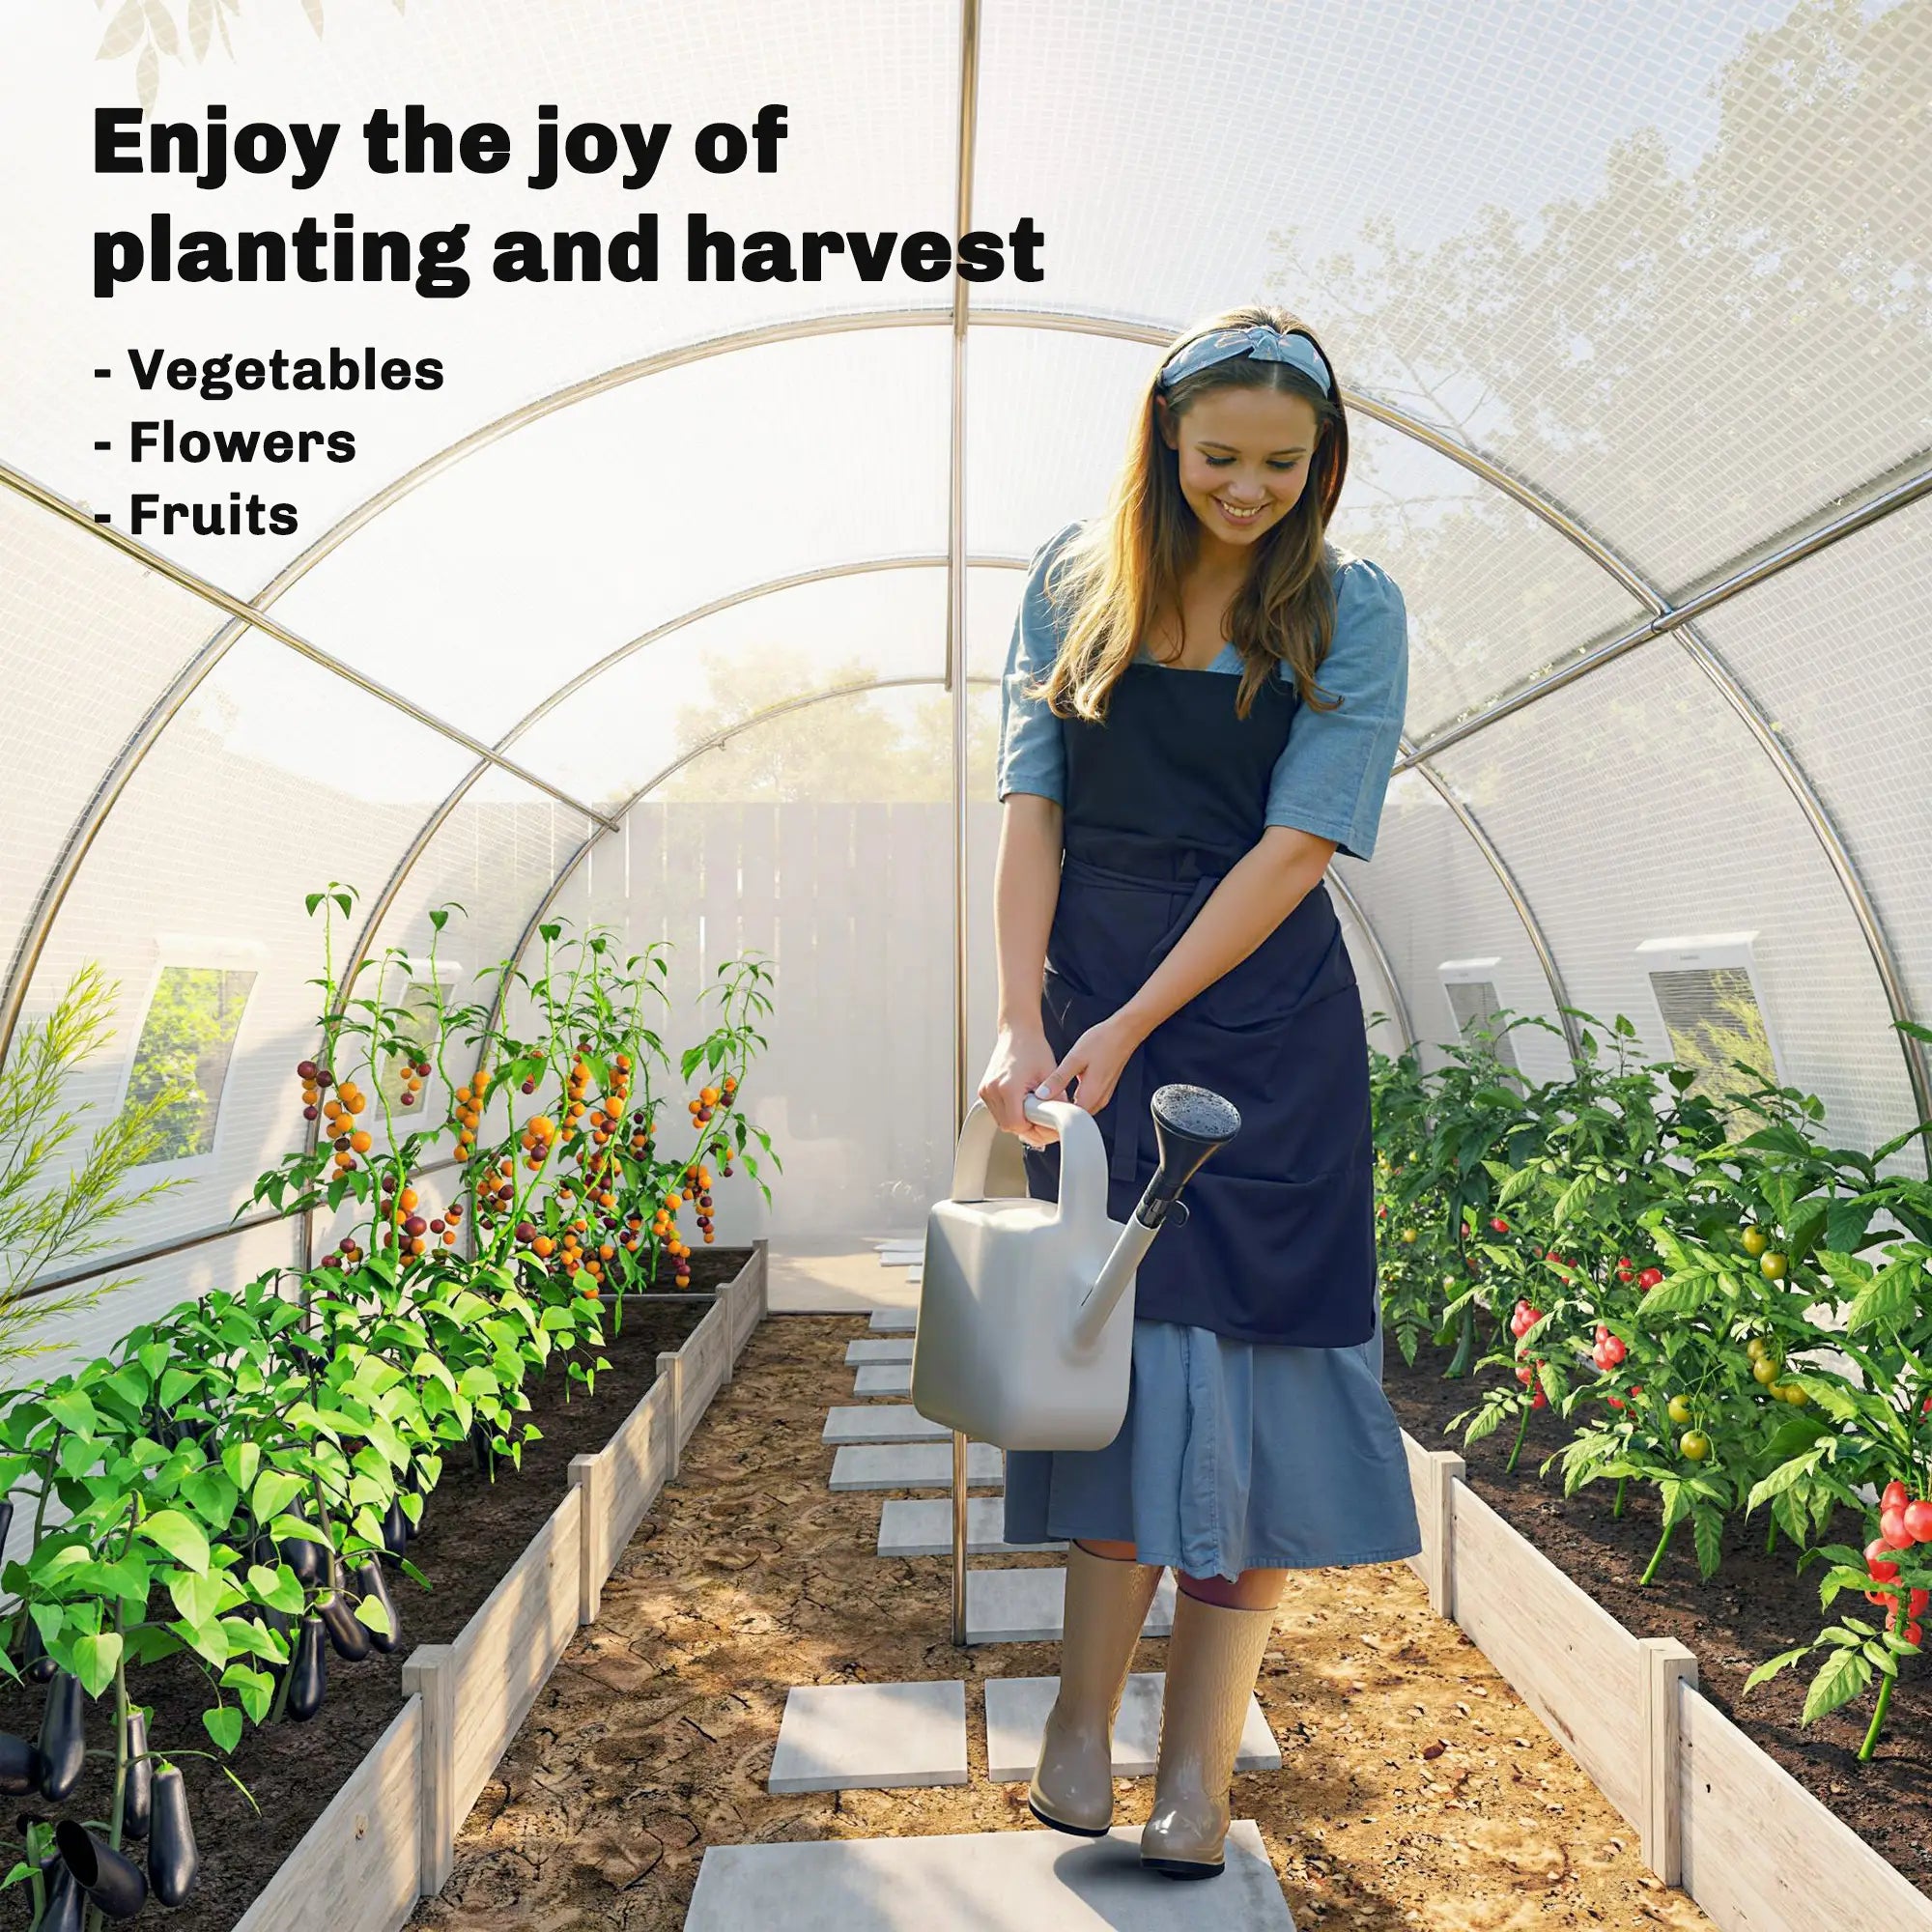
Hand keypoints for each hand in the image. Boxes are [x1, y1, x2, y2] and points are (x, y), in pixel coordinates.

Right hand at [978, 1023, 1059, 1148]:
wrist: (1017, 1032)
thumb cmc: (1032, 1048)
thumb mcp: (1050, 1074)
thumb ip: (1057, 1100)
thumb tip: (1063, 1119)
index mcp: (1007, 1087)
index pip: (1018, 1124)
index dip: (1034, 1129)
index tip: (1046, 1126)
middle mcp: (992, 1090)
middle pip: (1009, 1126)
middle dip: (1028, 1127)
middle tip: (1044, 1121)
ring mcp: (986, 1090)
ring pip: (1002, 1122)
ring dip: (1018, 1121)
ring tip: (1034, 1109)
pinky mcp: (984, 1090)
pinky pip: (997, 1112)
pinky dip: (1010, 1113)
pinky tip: (1023, 1104)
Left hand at [1035, 1010, 1143, 1119]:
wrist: (1124, 1032)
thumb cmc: (1103, 1042)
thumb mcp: (1074, 1058)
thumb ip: (1058, 1079)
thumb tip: (1043, 1094)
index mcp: (1091, 1095)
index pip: (1069, 1119)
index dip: (1053, 1116)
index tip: (1041, 1109)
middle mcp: (1099, 1099)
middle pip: (1075, 1116)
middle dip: (1059, 1111)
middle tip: (1044, 1102)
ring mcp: (1103, 1095)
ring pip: (1081, 1109)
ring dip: (1067, 1105)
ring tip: (1052, 1094)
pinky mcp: (1104, 1089)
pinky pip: (1087, 1100)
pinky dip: (1075, 1098)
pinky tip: (1067, 1087)